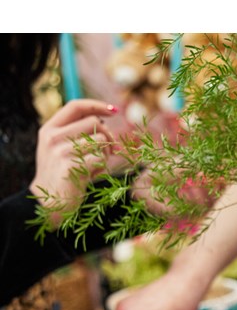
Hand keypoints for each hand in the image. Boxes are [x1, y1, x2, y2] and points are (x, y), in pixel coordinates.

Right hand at [30, 99, 116, 216]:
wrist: (48, 203)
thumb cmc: (63, 176)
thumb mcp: (62, 150)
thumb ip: (77, 135)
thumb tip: (105, 122)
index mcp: (49, 129)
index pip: (75, 106)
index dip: (97, 105)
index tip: (114, 111)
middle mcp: (52, 137)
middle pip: (94, 123)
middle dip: (108, 136)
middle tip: (110, 150)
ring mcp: (60, 151)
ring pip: (100, 141)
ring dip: (106, 154)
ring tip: (95, 166)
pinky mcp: (71, 166)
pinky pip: (100, 158)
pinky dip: (103, 167)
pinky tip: (92, 175)